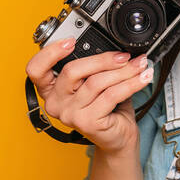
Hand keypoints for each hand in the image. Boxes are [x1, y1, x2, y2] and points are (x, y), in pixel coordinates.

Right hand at [25, 40, 152, 156]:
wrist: (119, 138)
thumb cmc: (108, 109)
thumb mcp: (96, 83)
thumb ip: (95, 67)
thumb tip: (115, 48)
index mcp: (51, 90)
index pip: (36, 70)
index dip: (50, 53)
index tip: (71, 41)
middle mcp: (56, 103)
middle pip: (72, 70)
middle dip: (103, 59)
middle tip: (124, 56)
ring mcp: (69, 114)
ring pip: (96, 82)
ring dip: (123, 71)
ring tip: (139, 66)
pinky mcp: (87, 122)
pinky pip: (111, 94)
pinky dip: (131, 83)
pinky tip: (142, 78)